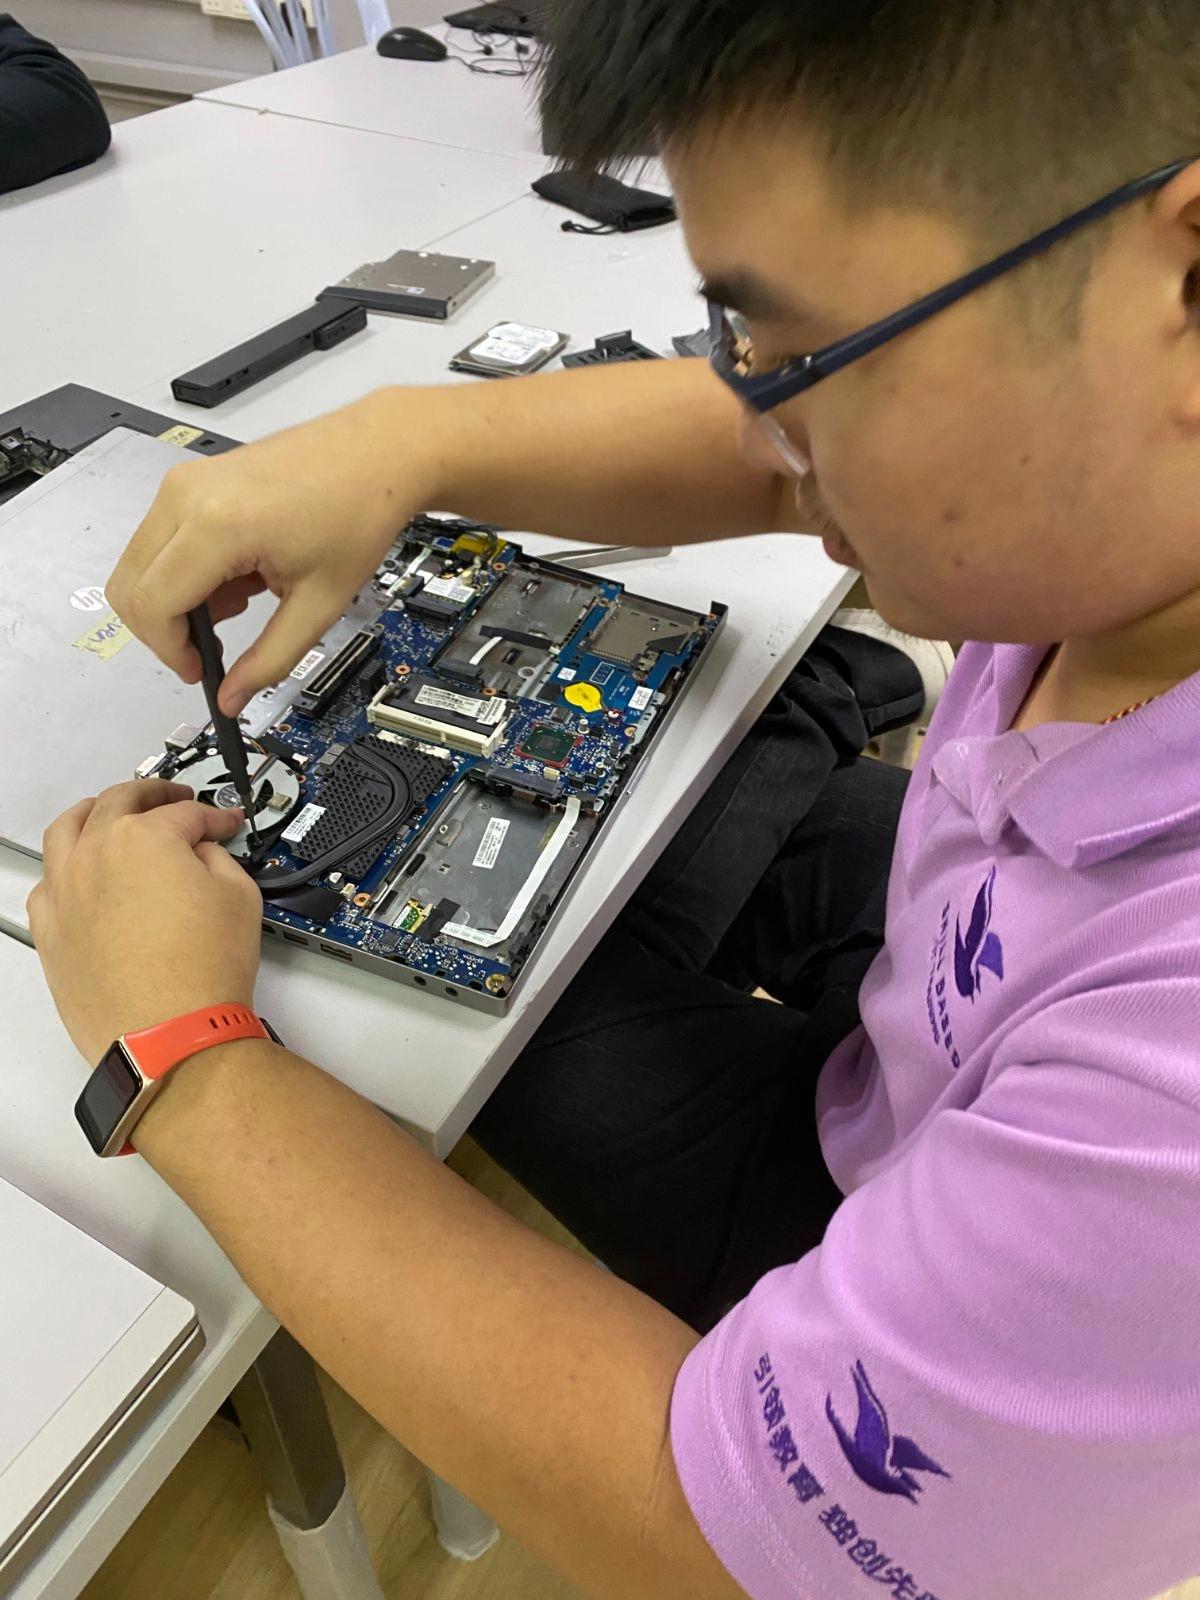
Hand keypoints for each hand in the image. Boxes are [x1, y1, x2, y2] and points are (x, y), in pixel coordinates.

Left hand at [28, 781, 262, 1064]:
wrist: (171, 1035)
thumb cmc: (203, 972)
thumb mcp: (240, 897)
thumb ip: (218, 858)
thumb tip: (203, 853)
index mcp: (143, 838)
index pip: (184, 812)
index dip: (212, 816)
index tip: (223, 824)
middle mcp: (94, 855)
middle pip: (118, 804)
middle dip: (151, 794)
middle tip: (171, 798)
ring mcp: (65, 893)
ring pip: (65, 831)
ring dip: (91, 812)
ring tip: (107, 812)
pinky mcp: (50, 932)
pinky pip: (46, 885)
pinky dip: (62, 869)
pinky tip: (78, 874)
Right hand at [107, 392, 436, 715]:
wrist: (376, 454)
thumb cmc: (358, 511)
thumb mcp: (319, 604)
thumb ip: (270, 660)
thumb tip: (232, 697)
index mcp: (218, 524)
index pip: (153, 604)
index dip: (171, 650)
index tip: (199, 670)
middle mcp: (188, 496)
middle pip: (130, 587)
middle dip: (165, 631)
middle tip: (212, 648)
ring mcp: (184, 482)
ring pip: (139, 564)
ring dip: (176, 599)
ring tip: (241, 598)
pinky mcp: (190, 478)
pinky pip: (159, 539)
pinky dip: (184, 571)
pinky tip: (237, 574)